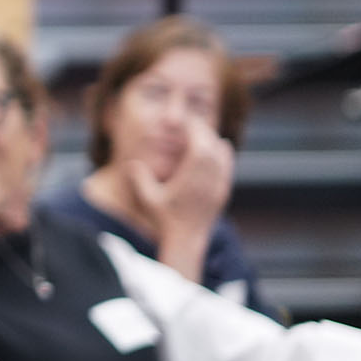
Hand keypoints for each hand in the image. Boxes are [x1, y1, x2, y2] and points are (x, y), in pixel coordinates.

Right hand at [126, 113, 232, 242]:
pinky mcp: (224, 190)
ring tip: (200, 132)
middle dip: (202, 131)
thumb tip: (132, 162)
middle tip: (191, 122)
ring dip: (212, 140)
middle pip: (212, 146)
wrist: (187, 239)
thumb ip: (139, 179)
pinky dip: (223, 151)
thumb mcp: (148, 199)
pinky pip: (228, 164)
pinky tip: (217, 146)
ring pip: (222, 154)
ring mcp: (219, 185)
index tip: (183, 121)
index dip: (192, 130)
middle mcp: (209, 180)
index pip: (198, 145)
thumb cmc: (165, 219)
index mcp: (191, 179)